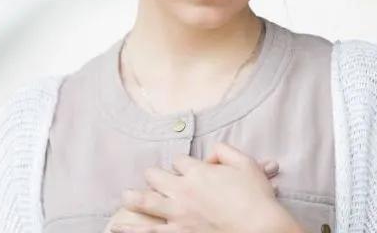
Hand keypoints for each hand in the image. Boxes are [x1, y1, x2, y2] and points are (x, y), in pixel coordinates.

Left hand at [110, 143, 302, 232]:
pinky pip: (148, 231)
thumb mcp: (247, 164)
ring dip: (133, 197)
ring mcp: (178, 214)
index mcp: (198, 172)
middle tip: (156, 180)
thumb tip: (214, 151)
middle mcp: (183, 190)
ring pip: (145, 200)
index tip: (190, 170)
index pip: (179, 161)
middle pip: (156, 176)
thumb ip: (227, 152)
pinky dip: (131, 229)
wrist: (260, 228)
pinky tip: (116, 226)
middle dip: (155, 176)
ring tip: (125, 197)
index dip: (183, 164)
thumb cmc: (257, 198)